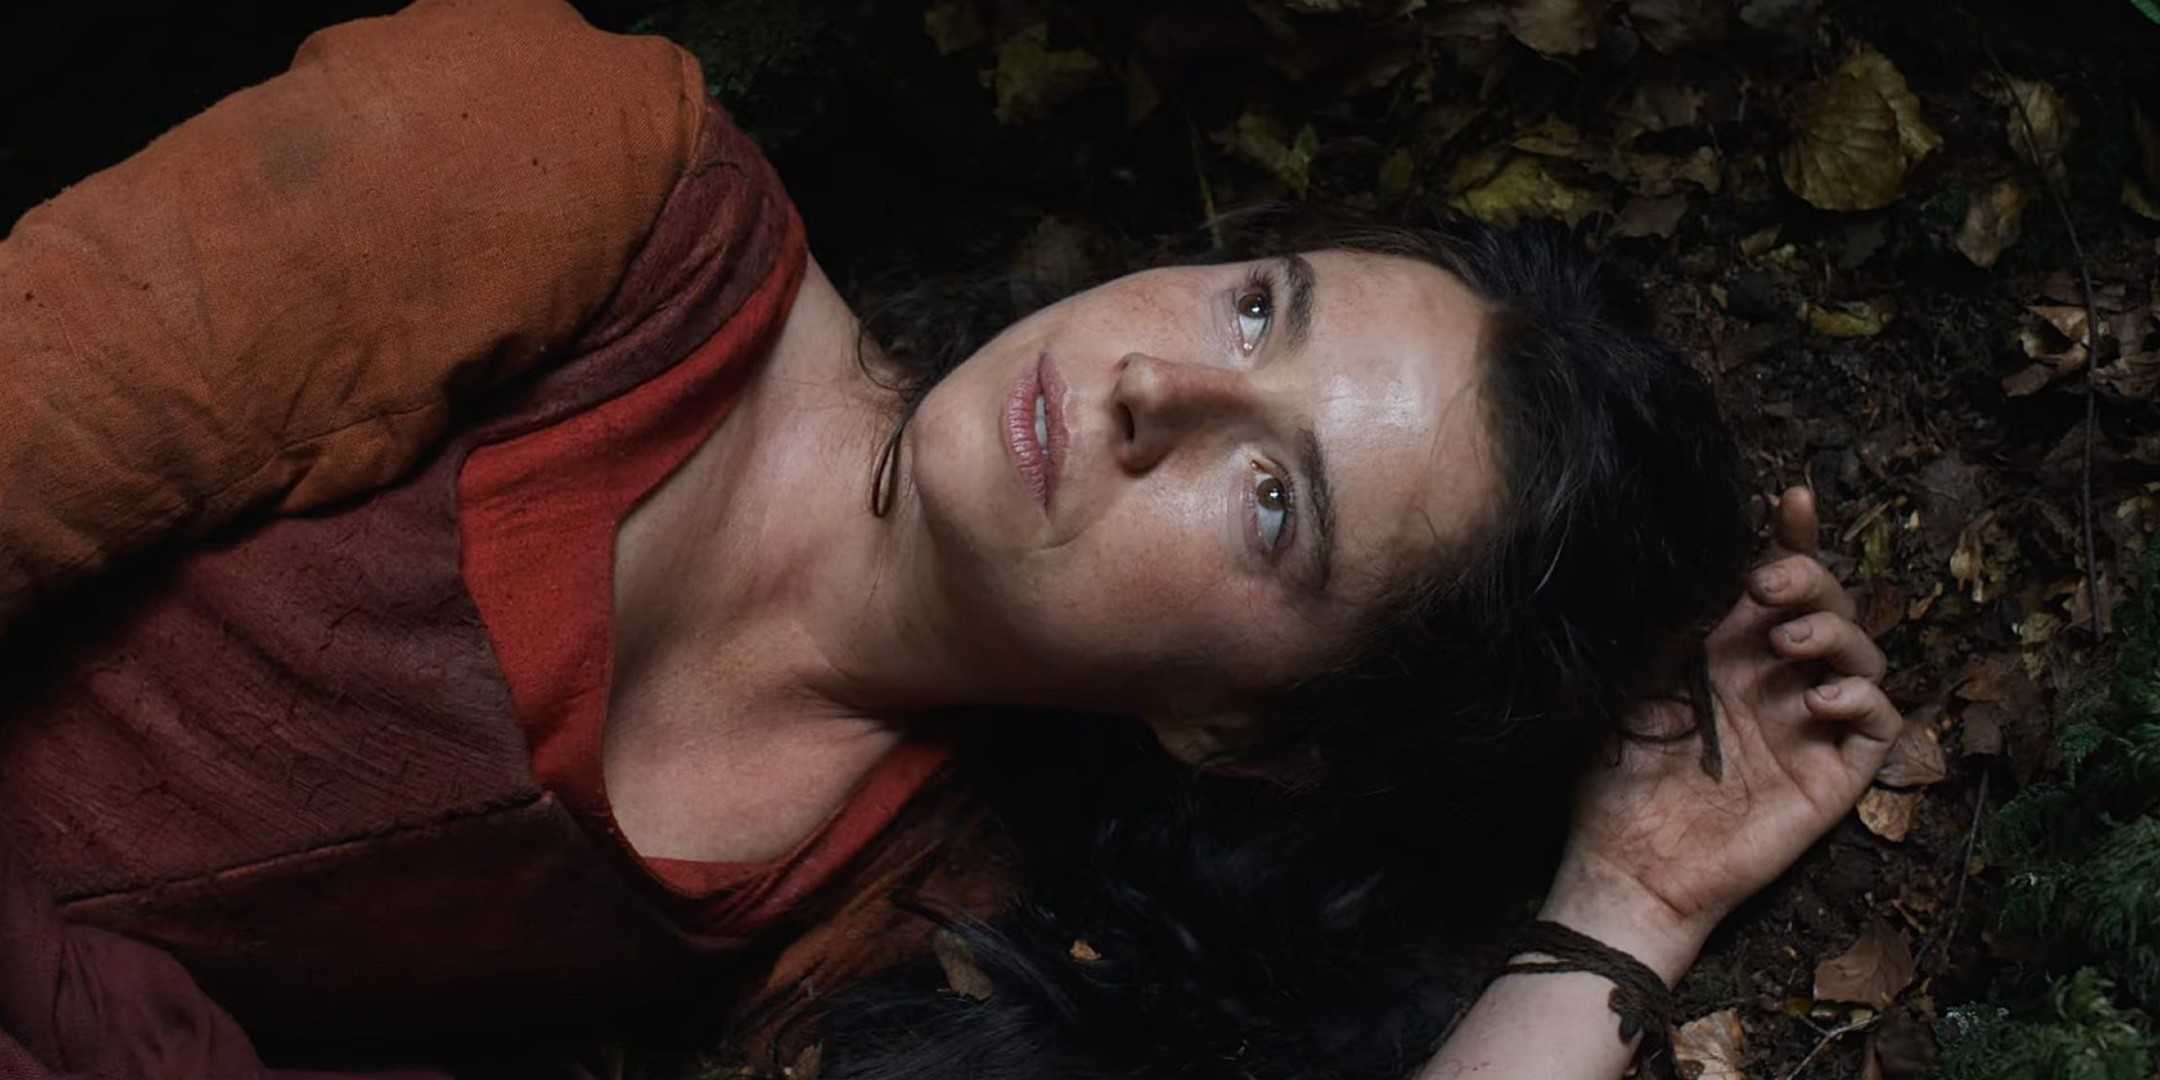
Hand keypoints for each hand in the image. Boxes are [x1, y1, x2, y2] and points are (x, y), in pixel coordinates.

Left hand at [1541, 488, 1903, 982]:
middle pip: (1827, 606)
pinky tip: (1819, 699)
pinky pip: (1878, 724)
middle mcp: (1776, 679)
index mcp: (1728, 650)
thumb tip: (1697, 558)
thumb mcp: (1632, 681)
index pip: (1776, 582)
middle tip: (1768, 586)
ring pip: (1862, 656)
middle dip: (1809, 578)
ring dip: (1835, 632)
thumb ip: (1671, 624)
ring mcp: (1809, 724)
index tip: (1789, 499)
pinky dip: (1863, 700)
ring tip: (1787, 641)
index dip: (1793, 537)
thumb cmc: (1618, 775)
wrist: (1628, 860)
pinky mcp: (1834, 774)